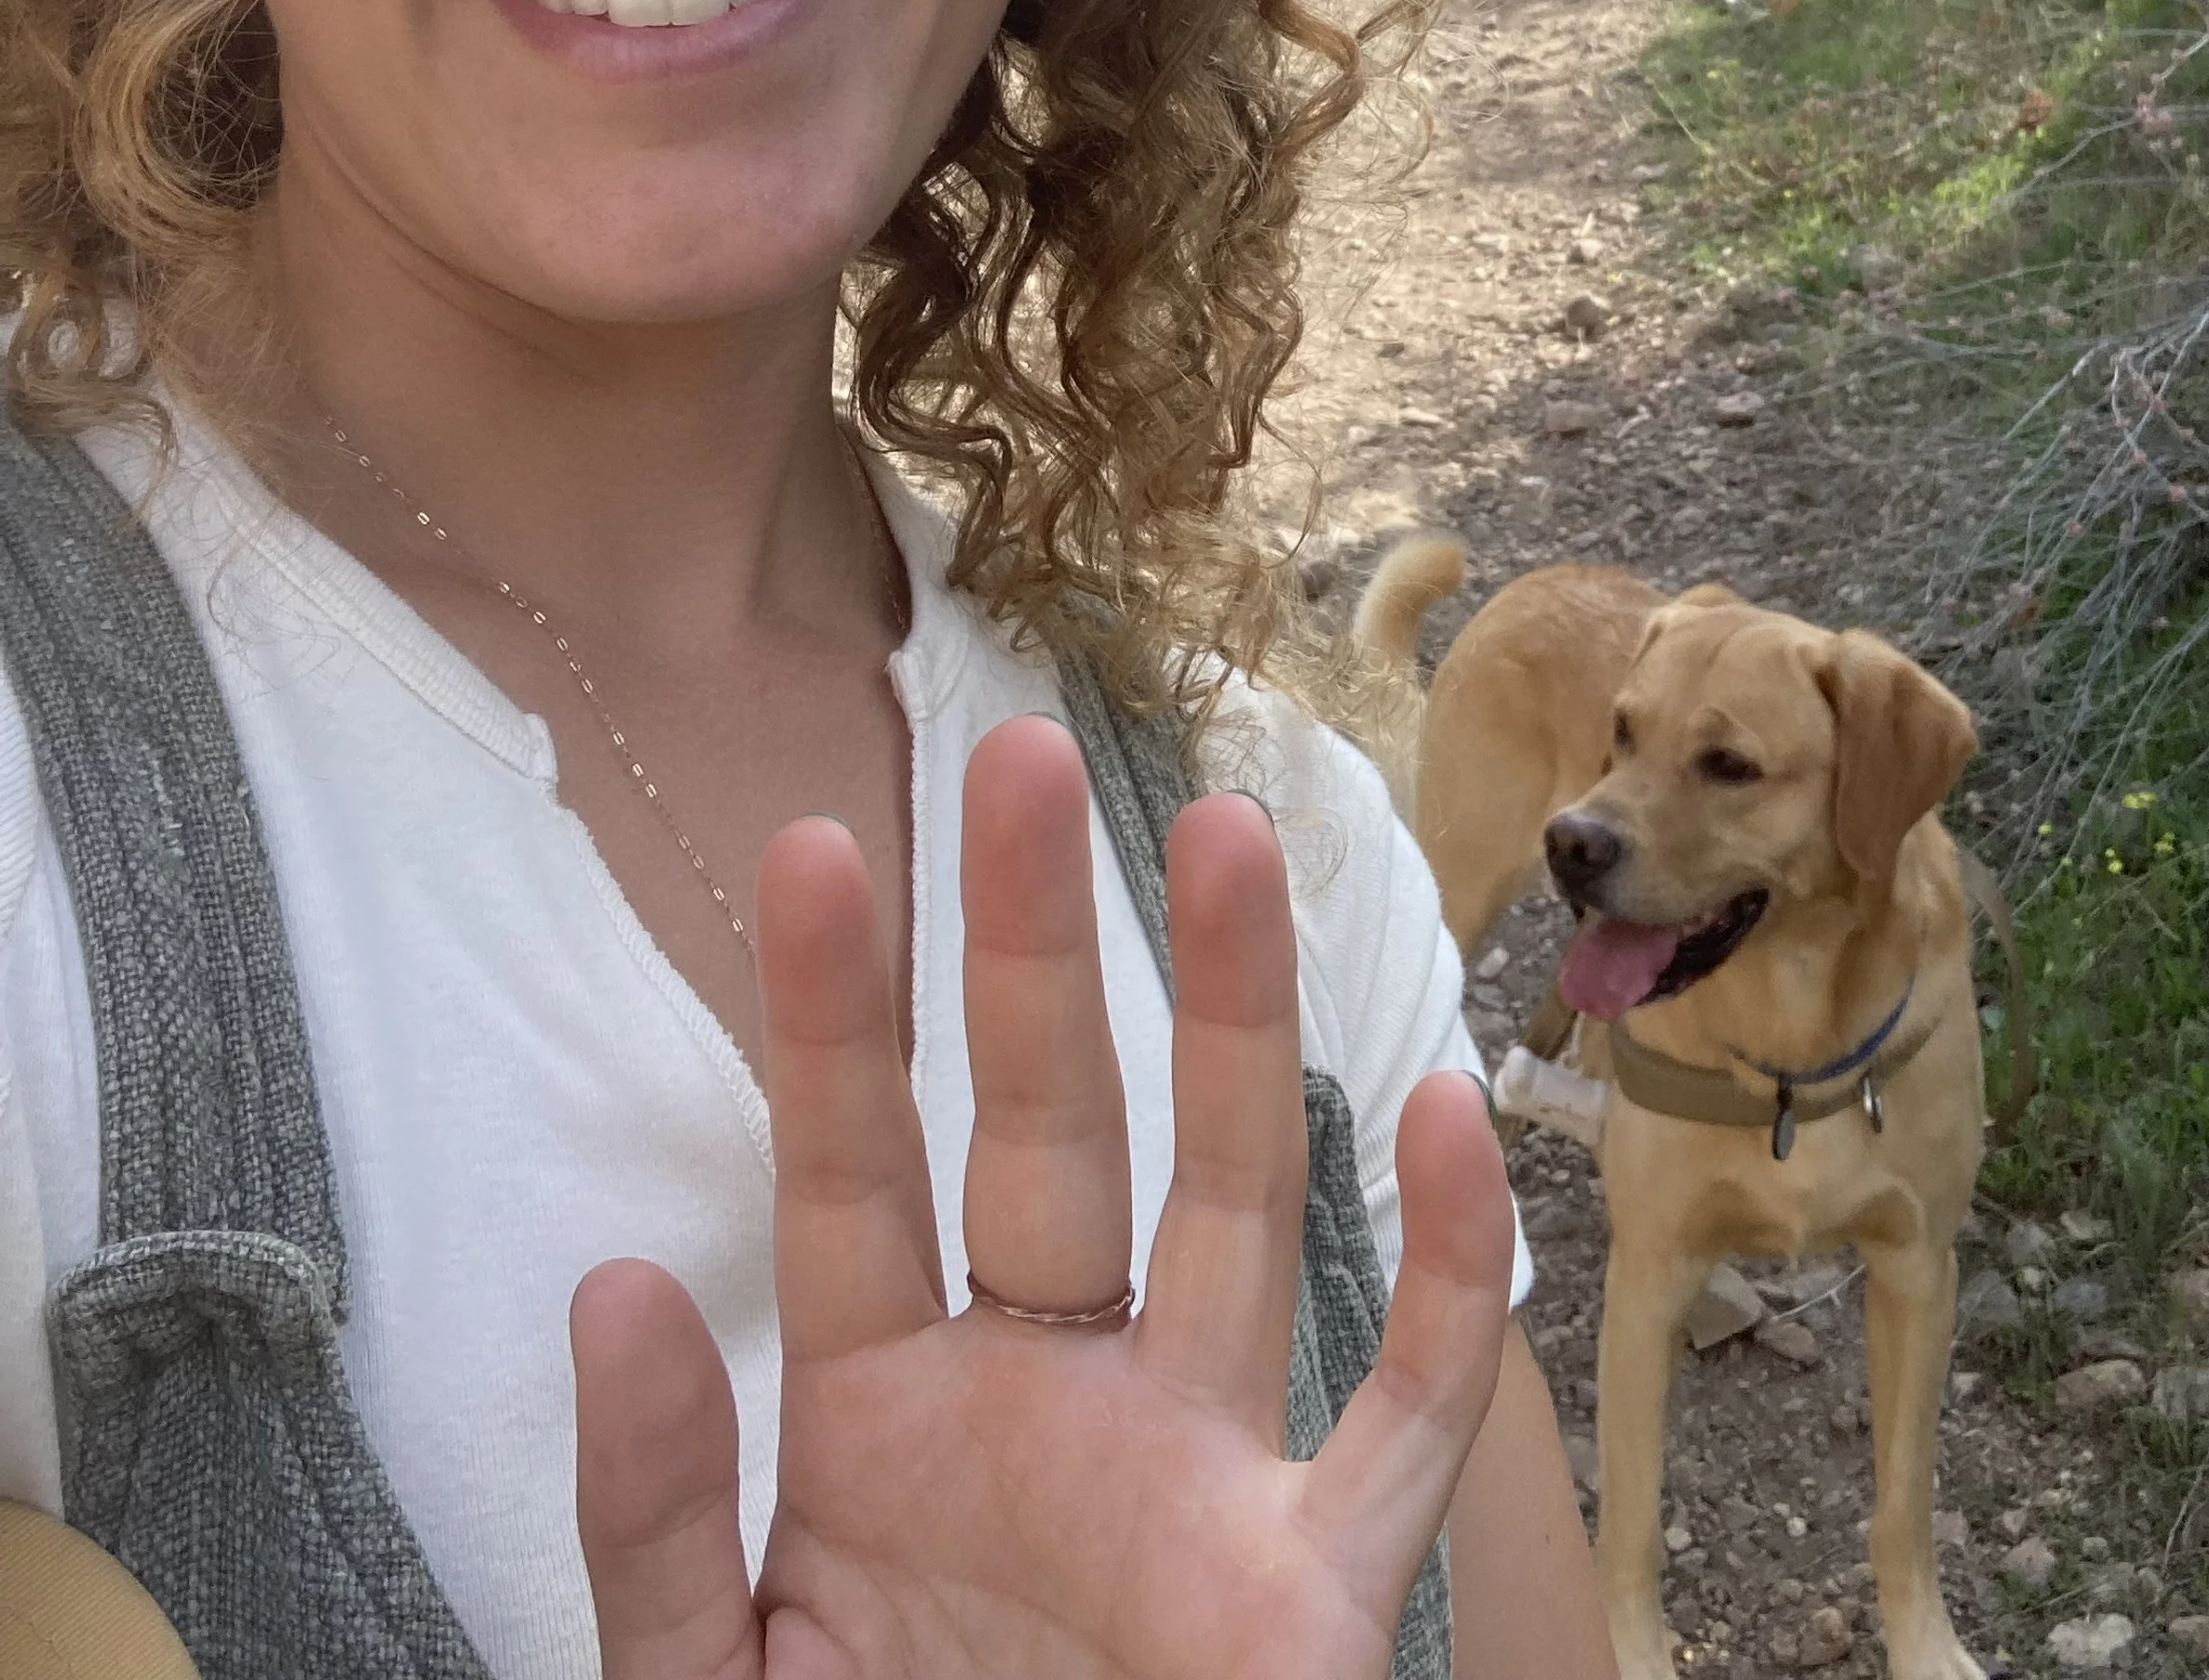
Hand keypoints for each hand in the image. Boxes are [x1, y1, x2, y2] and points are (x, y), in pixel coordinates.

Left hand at [570, 713, 1512, 1677]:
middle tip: (1017, 756)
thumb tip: (618, 1278)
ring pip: (1232, 1208)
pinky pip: (1405, 1414)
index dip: (831, 1017)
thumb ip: (647, 1519)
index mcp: (882, 1430)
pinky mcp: (1312, 1599)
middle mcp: (1047, 1412)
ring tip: (1222, 833)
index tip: (813, 846)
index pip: (853, 1177)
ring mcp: (1190, 1484)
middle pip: (1048, 1136)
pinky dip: (1446, 1275)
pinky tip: (1437, 1113)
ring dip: (1236, 1024)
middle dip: (1034, 954)